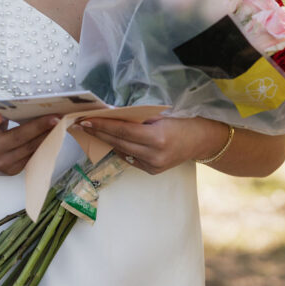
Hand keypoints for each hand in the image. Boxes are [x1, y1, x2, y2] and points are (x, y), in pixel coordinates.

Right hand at [0, 112, 59, 175]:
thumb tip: (24, 107)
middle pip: (17, 137)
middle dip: (39, 127)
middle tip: (55, 118)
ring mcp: (1, 163)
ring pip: (28, 149)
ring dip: (45, 137)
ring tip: (57, 126)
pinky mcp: (10, 171)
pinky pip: (30, 157)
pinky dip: (41, 146)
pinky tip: (50, 137)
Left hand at [75, 115, 225, 174]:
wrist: (201, 141)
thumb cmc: (183, 122)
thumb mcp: (161, 116)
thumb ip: (137, 117)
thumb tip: (112, 114)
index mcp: (157, 137)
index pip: (123, 131)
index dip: (103, 125)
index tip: (87, 120)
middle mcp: (153, 154)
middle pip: (119, 142)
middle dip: (99, 132)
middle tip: (82, 124)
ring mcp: (152, 165)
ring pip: (122, 151)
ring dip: (106, 140)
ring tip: (92, 131)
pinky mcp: (152, 171)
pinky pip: (129, 158)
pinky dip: (119, 148)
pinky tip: (109, 140)